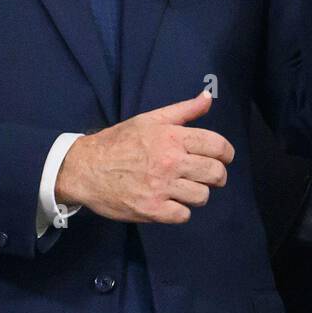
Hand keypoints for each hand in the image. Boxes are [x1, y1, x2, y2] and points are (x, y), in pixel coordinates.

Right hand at [53, 90, 233, 224]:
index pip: (217, 146)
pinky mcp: (152, 210)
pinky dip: (180, 211)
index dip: (226, 154)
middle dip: (217, 176)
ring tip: (186, 189)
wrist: (84, 168)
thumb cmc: (119, 141)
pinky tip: (171, 202)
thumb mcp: (150, 119)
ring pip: (202, 196)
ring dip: (198, 194)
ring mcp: (161, 188)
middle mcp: (170, 162)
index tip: (223, 158)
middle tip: (208, 176)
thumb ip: (183, 110)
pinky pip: (183, 215)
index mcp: (172, 137)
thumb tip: (207, 97)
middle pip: (215, 173)